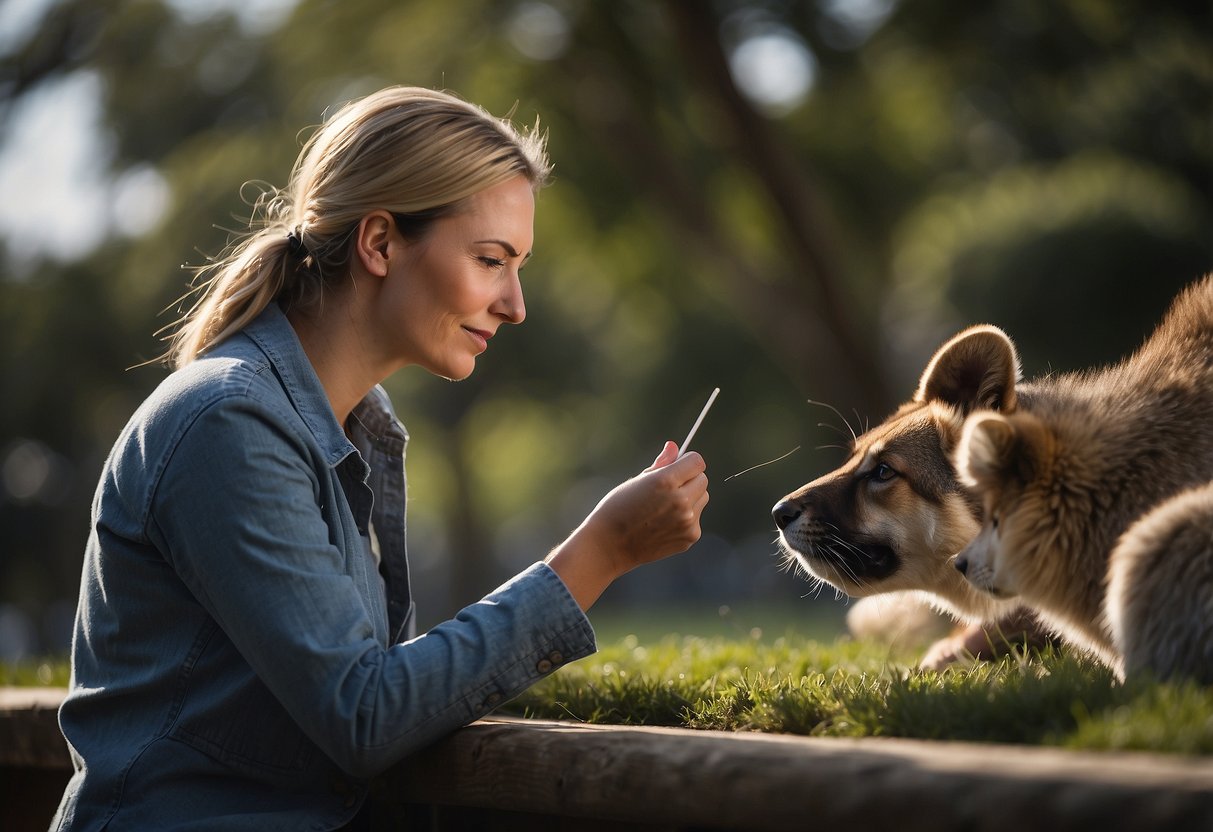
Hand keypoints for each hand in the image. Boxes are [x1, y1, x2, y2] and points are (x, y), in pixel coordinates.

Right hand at [545, 441, 709, 610]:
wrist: (610, 545)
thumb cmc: (618, 508)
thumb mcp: (637, 480)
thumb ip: (661, 463)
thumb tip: (674, 446)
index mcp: (666, 481)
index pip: (697, 462)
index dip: (688, 462)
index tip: (679, 466)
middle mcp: (681, 501)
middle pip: (703, 480)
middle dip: (690, 479)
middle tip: (669, 488)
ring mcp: (687, 521)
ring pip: (702, 498)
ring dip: (691, 498)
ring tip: (665, 507)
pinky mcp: (690, 537)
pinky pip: (696, 518)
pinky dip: (686, 518)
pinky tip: (664, 523)